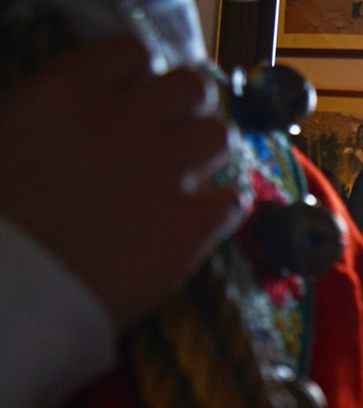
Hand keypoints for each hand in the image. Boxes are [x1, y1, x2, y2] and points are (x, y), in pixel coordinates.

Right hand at [0, 37, 246, 328]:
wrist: (12, 291)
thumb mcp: (7, 138)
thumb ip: (54, 115)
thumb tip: (82, 113)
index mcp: (68, 92)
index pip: (132, 54)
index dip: (140, 77)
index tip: (136, 99)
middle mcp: (125, 122)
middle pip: (192, 88)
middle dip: (188, 109)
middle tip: (174, 136)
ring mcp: (164, 173)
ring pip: (219, 137)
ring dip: (209, 154)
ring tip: (191, 176)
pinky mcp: (190, 227)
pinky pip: (234, 202)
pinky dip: (224, 209)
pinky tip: (206, 220)